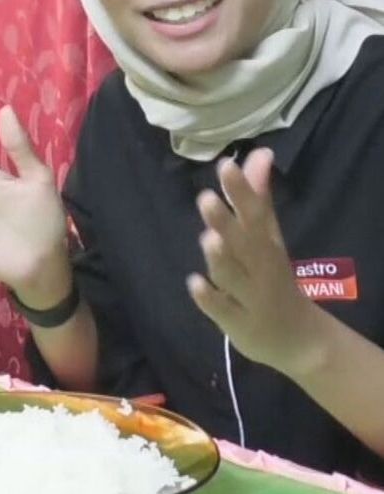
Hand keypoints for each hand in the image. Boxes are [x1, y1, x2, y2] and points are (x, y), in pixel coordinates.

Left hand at [187, 148, 320, 375]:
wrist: (299, 340)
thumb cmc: (272, 277)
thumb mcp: (268, 237)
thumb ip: (257, 197)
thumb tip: (259, 153)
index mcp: (266, 243)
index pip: (254, 213)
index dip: (240, 190)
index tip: (226, 165)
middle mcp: (260, 268)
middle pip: (244, 244)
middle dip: (226, 222)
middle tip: (206, 198)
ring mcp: (250, 297)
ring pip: (233, 277)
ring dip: (221, 259)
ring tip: (208, 238)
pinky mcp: (239, 324)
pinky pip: (223, 311)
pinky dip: (210, 299)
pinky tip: (194, 283)